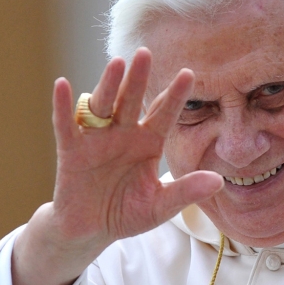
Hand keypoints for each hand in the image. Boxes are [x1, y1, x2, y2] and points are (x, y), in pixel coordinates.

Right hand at [11, 48, 223, 284]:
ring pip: (103, 106)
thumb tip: (220, 181)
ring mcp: (96, 140)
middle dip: (139, 78)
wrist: (92, 231)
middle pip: (132, 101)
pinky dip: (63, 106)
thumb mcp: (161, 205)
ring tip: (117, 63)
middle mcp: (123, 134)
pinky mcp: (71, 151)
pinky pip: (66, 125)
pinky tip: (62, 85)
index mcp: (148, 143)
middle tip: (146, 53)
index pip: (164, 114)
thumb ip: (186, 192)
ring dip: (108, 84)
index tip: (188, 73)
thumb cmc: (128, 213)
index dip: (174, 96)